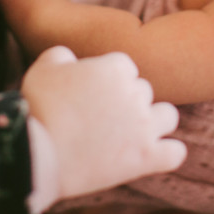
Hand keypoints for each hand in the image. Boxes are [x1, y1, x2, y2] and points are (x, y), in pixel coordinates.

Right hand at [21, 46, 185, 210]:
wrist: (37, 152)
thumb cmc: (39, 107)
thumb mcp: (44, 66)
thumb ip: (63, 55)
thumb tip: (71, 59)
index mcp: (116, 67)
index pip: (125, 68)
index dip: (107, 81)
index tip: (92, 95)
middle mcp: (136, 93)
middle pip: (143, 91)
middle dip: (126, 102)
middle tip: (101, 118)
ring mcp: (145, 126)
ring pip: (168, 115)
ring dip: (154, 122)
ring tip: (131, 133)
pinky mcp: (146, 158)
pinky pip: (175, 153)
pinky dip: (167, 154)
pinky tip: (150, 156)